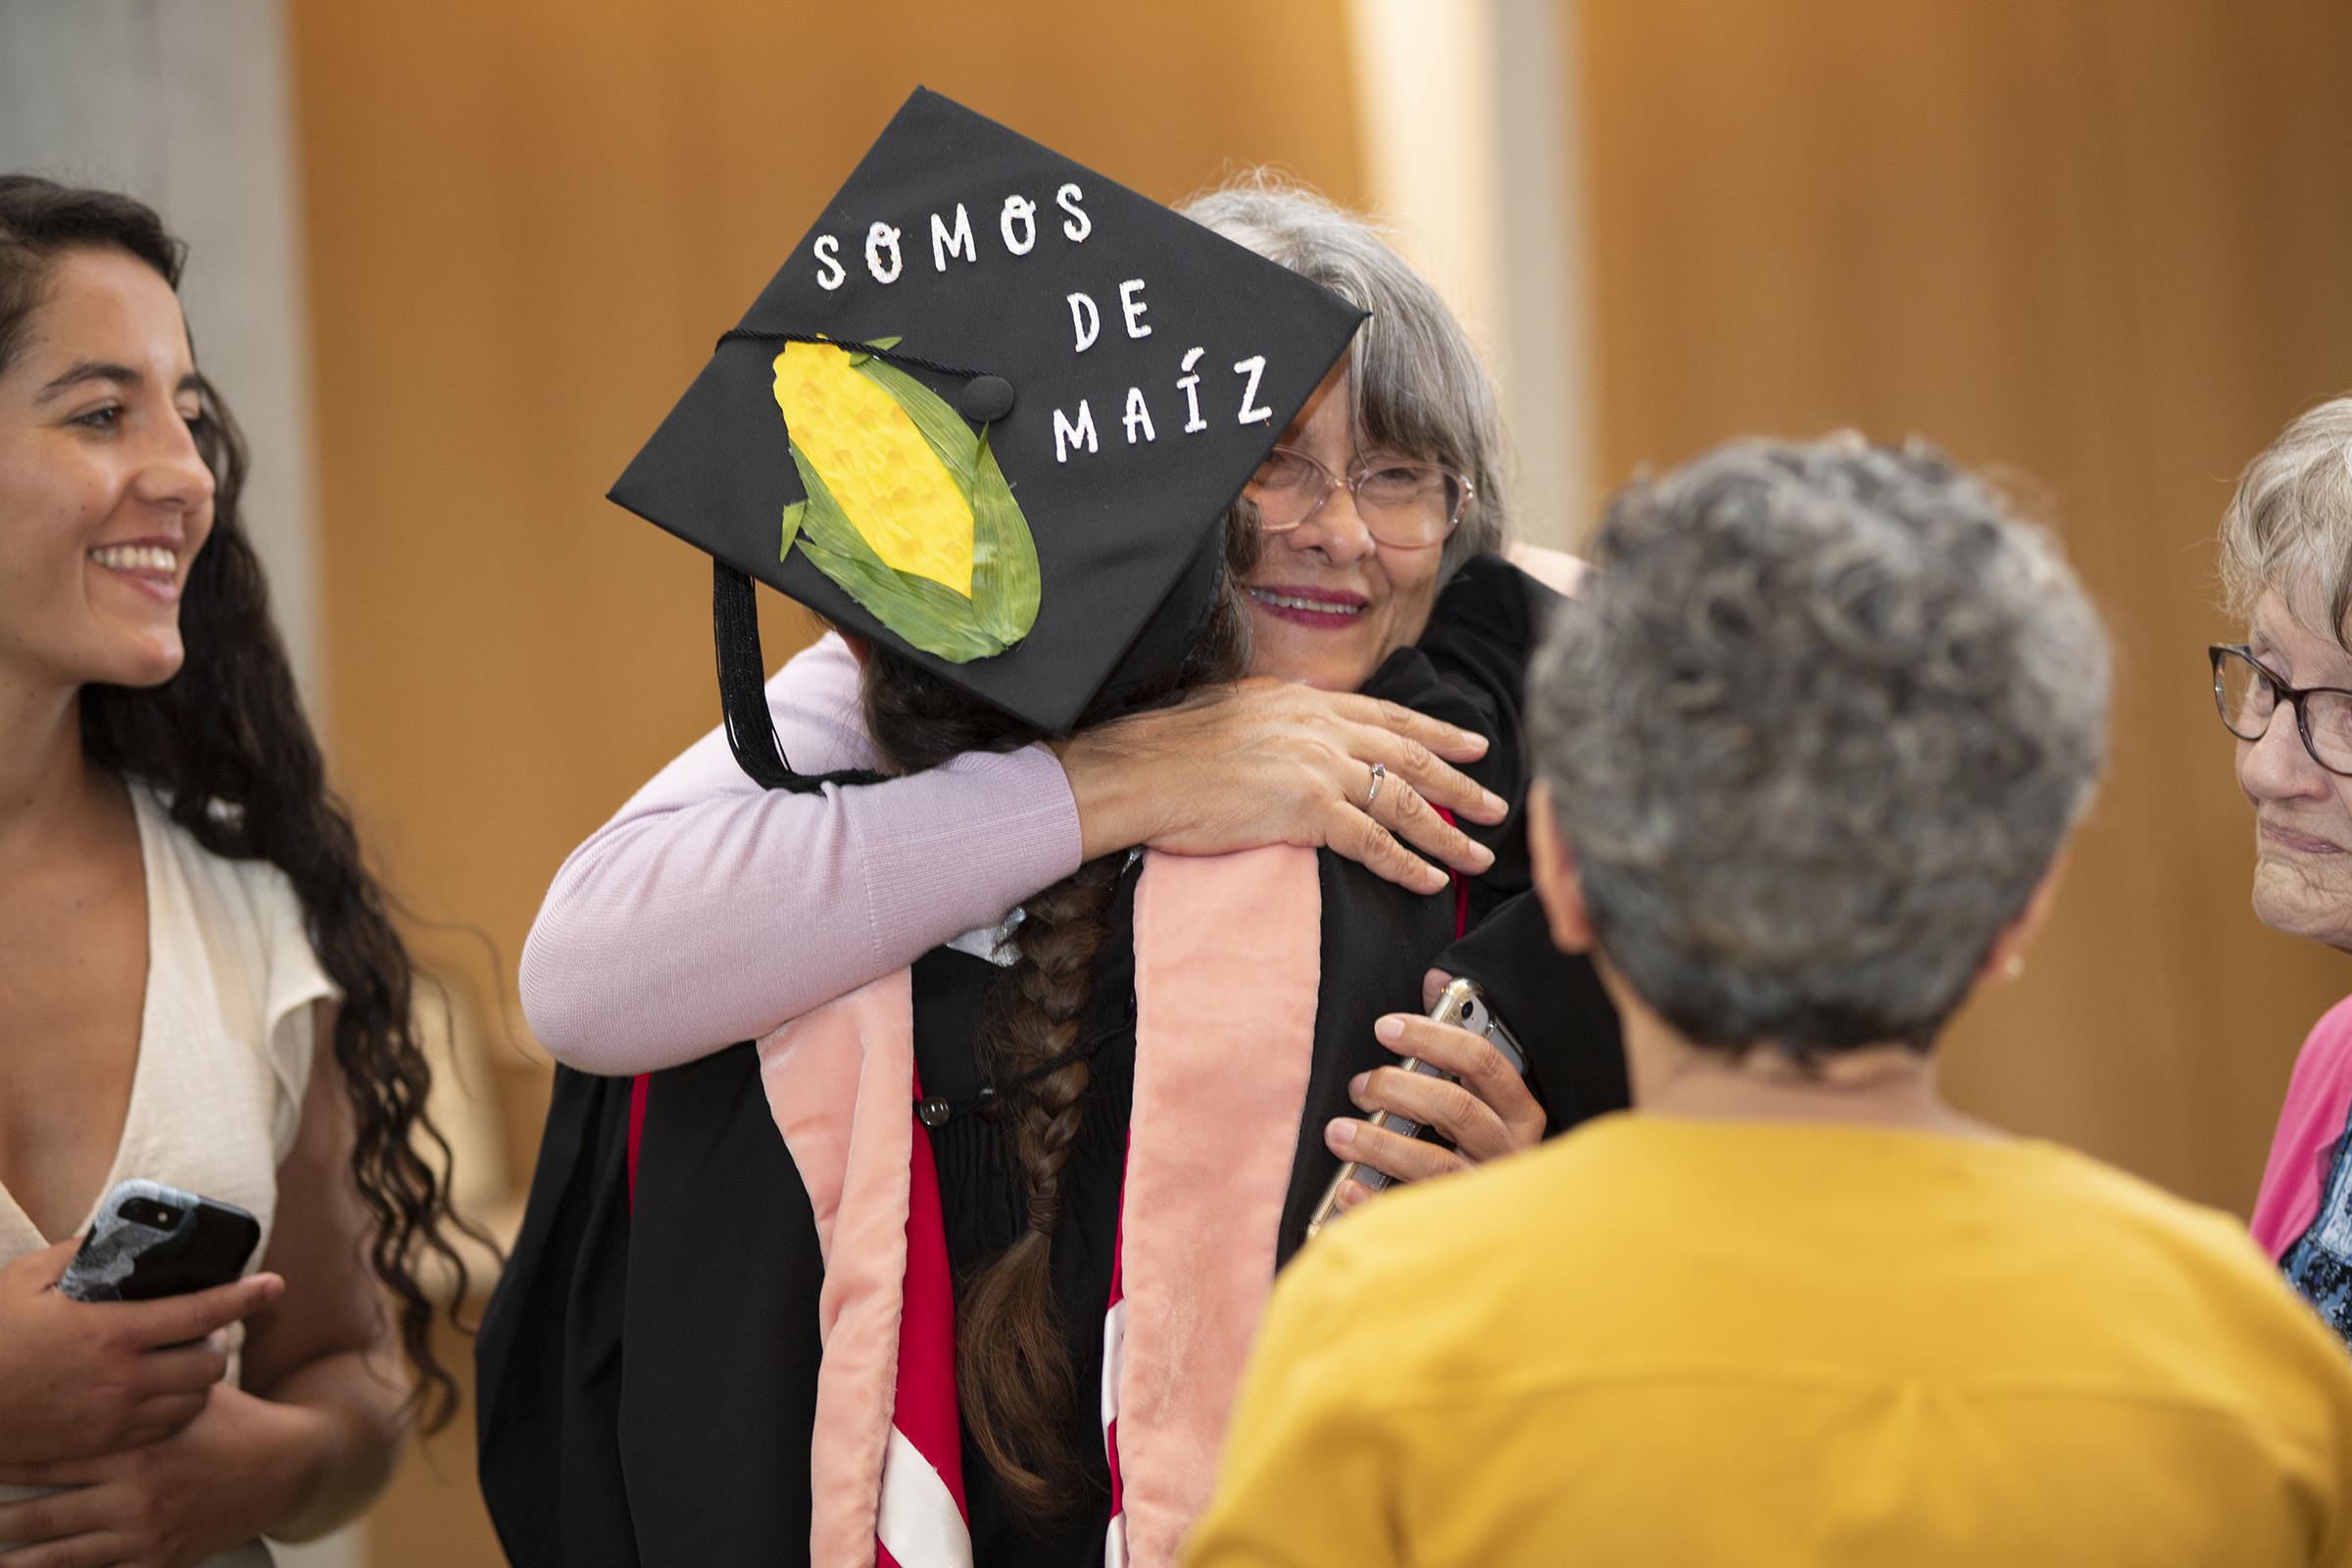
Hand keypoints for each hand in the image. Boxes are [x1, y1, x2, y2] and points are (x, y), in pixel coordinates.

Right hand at [0, 1239, 283, 1464]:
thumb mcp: (27, 1280)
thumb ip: (80, 1253)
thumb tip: (119, 1234)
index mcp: (111, 1331)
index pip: (201, 1311)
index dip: (245, 1296)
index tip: (273, 1284)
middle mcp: (123, 1379)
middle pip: (211, 1362)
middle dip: (220, 1340)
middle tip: (206, 1328)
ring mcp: (115, 1418)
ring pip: (195, 1399)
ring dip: (201, 1376)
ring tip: (183, 1359)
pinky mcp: (103, 1444)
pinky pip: (165, 1429)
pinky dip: (175, 1408)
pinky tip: (160, 1392)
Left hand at [0, 1383, 318, 1567]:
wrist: (286, 1469)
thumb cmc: (233, 1421)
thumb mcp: (195, 1388)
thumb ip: (154, 1371)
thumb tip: (123, 1321)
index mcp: (138, 1447)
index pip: (54, 1454)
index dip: (8, 1456)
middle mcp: (134, 1494)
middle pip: (42, 1513)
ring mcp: (143, 1533)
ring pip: (57, 1555)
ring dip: (12, 1557)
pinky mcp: (155, 1561)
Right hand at [1053, 678, 1508, 893]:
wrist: (1137, 770)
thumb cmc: (1166, 748)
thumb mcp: (1232, 710)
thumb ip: (1275, 717)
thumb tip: (1290, 728)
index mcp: (1304, 701)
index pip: (1386, 716)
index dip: (1434, 733)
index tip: (1471, 744)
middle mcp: (1320, 726)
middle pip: (1409, 755)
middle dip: (1459, 781)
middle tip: (1495, 803)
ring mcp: (1317, 766)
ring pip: (1402, 800)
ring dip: (1447, 831)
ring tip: (1478, 853)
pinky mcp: (1307, 809)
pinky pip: (1373, 841)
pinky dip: (1408, 863)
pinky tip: (1431, 880)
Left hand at [1321, 969, 1546, 1214]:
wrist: (1514, 1228)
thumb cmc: (1482, 1141)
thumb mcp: (1480, 1092)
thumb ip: (1456, 1037)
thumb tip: (1437, 979)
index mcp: (1520, 1112)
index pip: (1482, 1061)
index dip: (1432, 1038)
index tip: (1385, 1027)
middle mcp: (1510, 1152)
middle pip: (1455, 1109)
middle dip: (1397, 1089)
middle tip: (1359, 1084)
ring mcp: (1486, 1193)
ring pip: (1432, 1163)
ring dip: (1378, 1142)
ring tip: (1338, 1132)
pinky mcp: (1462, 1231)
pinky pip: (1413, 1213)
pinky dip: (1375, 1200)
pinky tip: (1348, 1187)